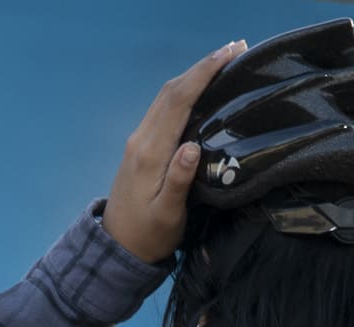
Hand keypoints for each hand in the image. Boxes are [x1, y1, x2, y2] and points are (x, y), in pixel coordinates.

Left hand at [102, 41, 244, 265]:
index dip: (204, 73)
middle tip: (237, 49)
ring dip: (193, 75)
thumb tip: (192, 147)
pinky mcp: (141, 147)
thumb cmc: (147, 236)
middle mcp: (141, 140)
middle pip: (172, 91)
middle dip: (202, 67)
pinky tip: (202, 89)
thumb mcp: (167, 214)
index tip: (230, 53)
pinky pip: (164, 109)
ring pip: (166, 97)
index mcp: (150, 152)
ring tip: (224, 61)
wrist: (116, 250)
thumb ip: (178, 181)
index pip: (178, 100)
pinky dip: (185, 91)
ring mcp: (138, 142)